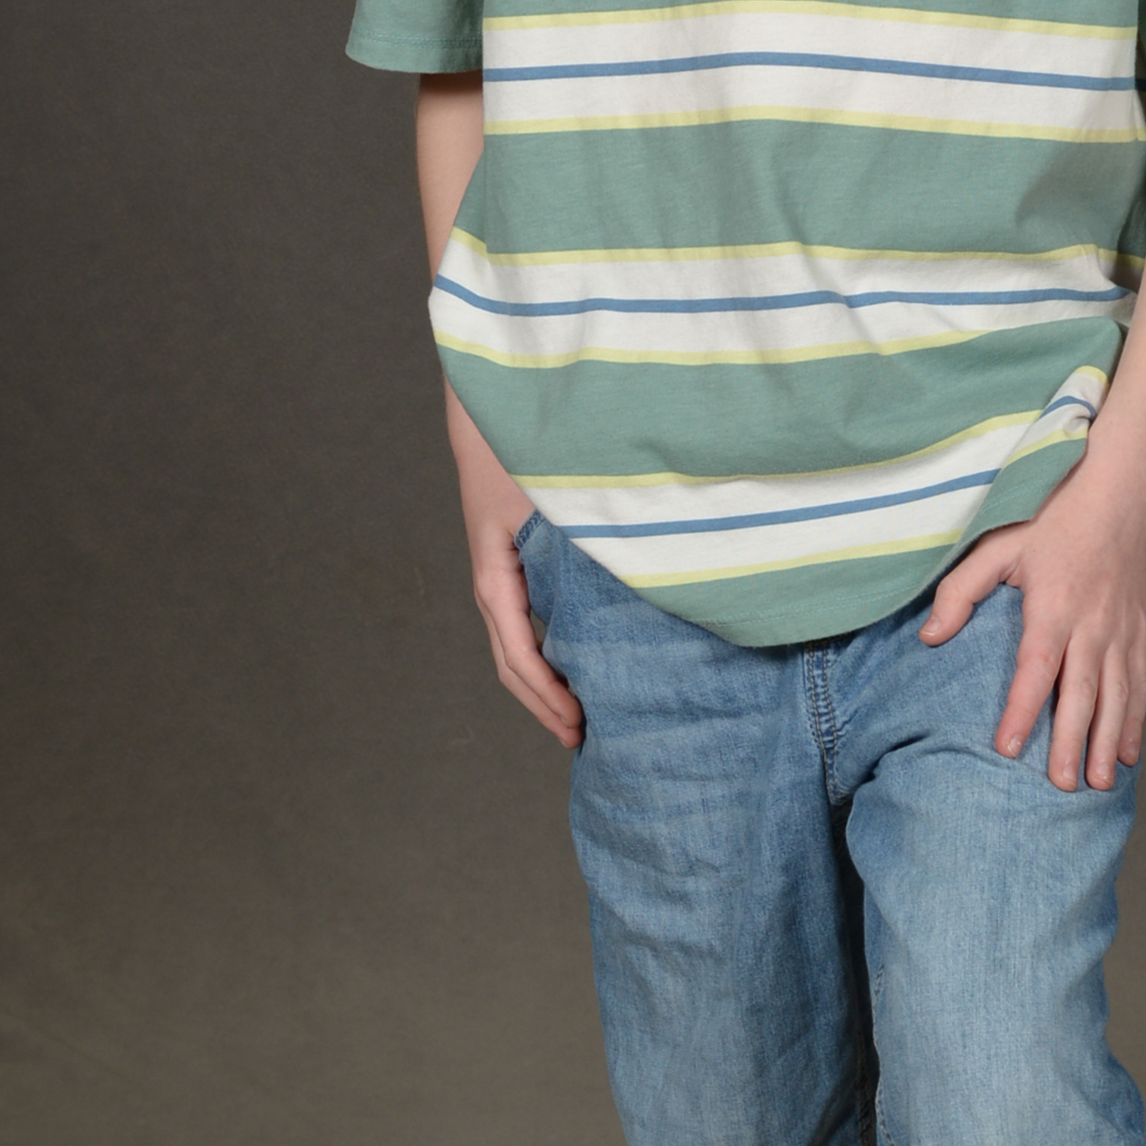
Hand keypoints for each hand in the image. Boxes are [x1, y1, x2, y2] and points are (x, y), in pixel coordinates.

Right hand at [445, 385, 581, 747]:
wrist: (492, 406)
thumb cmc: (526, 445)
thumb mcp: (560, 496)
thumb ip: (596, 535)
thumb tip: (652, 572)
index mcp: (497, 574)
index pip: (520, 654)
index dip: (547, 697)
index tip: (578, 728)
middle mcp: (494, 579)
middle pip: (513, 662)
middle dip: (545, 704)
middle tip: (584, 739)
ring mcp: (500, 570)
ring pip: (517, 644)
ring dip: (544, 682)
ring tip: (578, 712)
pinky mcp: (513, 558)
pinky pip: (525, 618)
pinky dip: (547, 649)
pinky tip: (575, 656)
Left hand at [920, 459, 1145, 790]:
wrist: (1121, 495)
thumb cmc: (1053, 516)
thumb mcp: (999, 543)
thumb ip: (962, 590)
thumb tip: (930, 638)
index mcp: (1054, 604)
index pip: (1037, 667)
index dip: (1023, 709)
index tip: (1008, 747)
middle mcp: (1092, 624)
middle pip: (1082, 693)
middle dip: (1073, 742)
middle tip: (1062, 786)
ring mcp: (1121, 631)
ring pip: (1118, 697)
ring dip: (1109, 742)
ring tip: (1098, 783)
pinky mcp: (1139, 633)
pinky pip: (1140, 685)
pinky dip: (1136, 722)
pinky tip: (1130, 755)